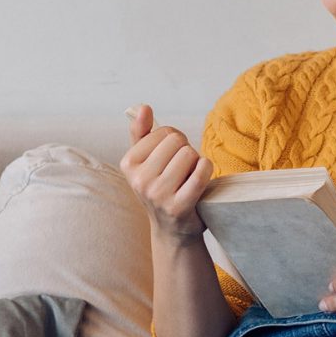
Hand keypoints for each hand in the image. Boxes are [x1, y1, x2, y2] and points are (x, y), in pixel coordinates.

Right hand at [120, 104, 212, 238]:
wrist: (172, 229)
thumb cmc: (161, 188)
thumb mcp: (146, 162)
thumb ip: (142, 133)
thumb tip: (143, 107)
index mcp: (128, 164)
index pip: (164, 132)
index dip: (175, 140)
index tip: (172, 156)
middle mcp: (139, 180)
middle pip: (178, 141)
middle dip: (186, 150)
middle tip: (183, 168)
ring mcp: (158, 194)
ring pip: (190, 154)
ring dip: (196, 162)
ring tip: (189, 176)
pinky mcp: (179, 206)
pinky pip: (202, 171)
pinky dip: (206, 169)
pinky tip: (201, 178)